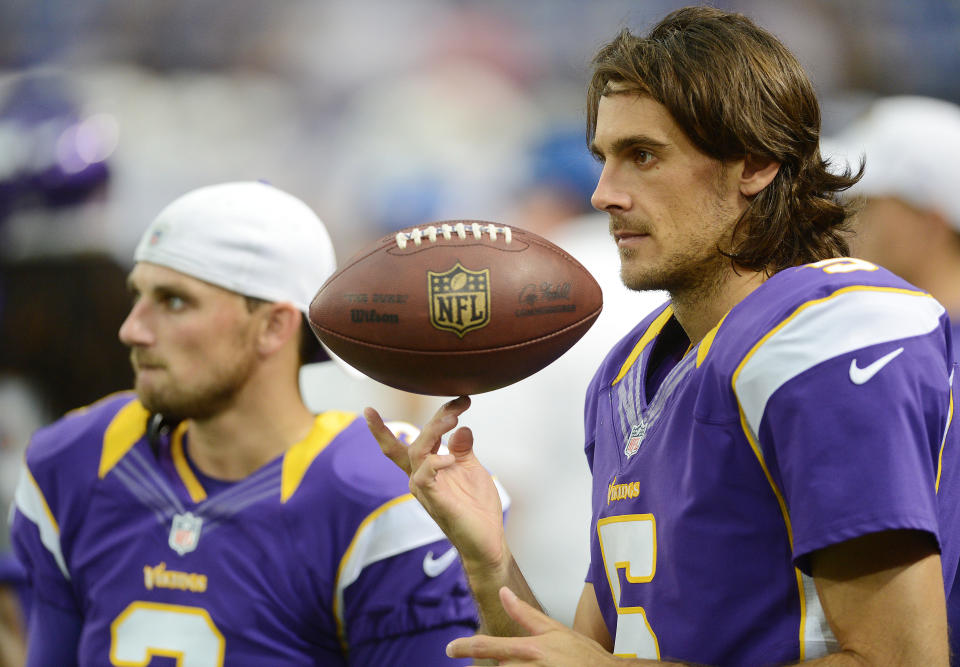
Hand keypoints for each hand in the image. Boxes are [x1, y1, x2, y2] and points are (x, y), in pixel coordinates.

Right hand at [364, 396, 505, 571]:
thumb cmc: (477, 508)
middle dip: (434, 419)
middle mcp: (420, 478)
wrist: (487, 540)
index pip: (415, 439)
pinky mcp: (433, 500)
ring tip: (454, 419)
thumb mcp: (470, 469)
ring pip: (417, 452)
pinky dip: (435, 461)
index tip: (461, 400)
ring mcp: (425, 489)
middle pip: (413, 442)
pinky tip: (451, 457)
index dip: (435, 417)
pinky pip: (424, 476)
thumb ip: (462, 448)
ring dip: (434, 432)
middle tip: (457, 405)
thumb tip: (461, 427)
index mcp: (428, 469)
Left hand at [446, 587, 619, 665]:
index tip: (449, 648)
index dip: (464, 647)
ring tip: (540, 662)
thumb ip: (524, 613)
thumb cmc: (582, 654)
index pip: (487, 646)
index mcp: (529, 649)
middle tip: (529, 657)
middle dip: (503, 662)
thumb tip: (503, 592)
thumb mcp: (553, 629)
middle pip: (497, 666)